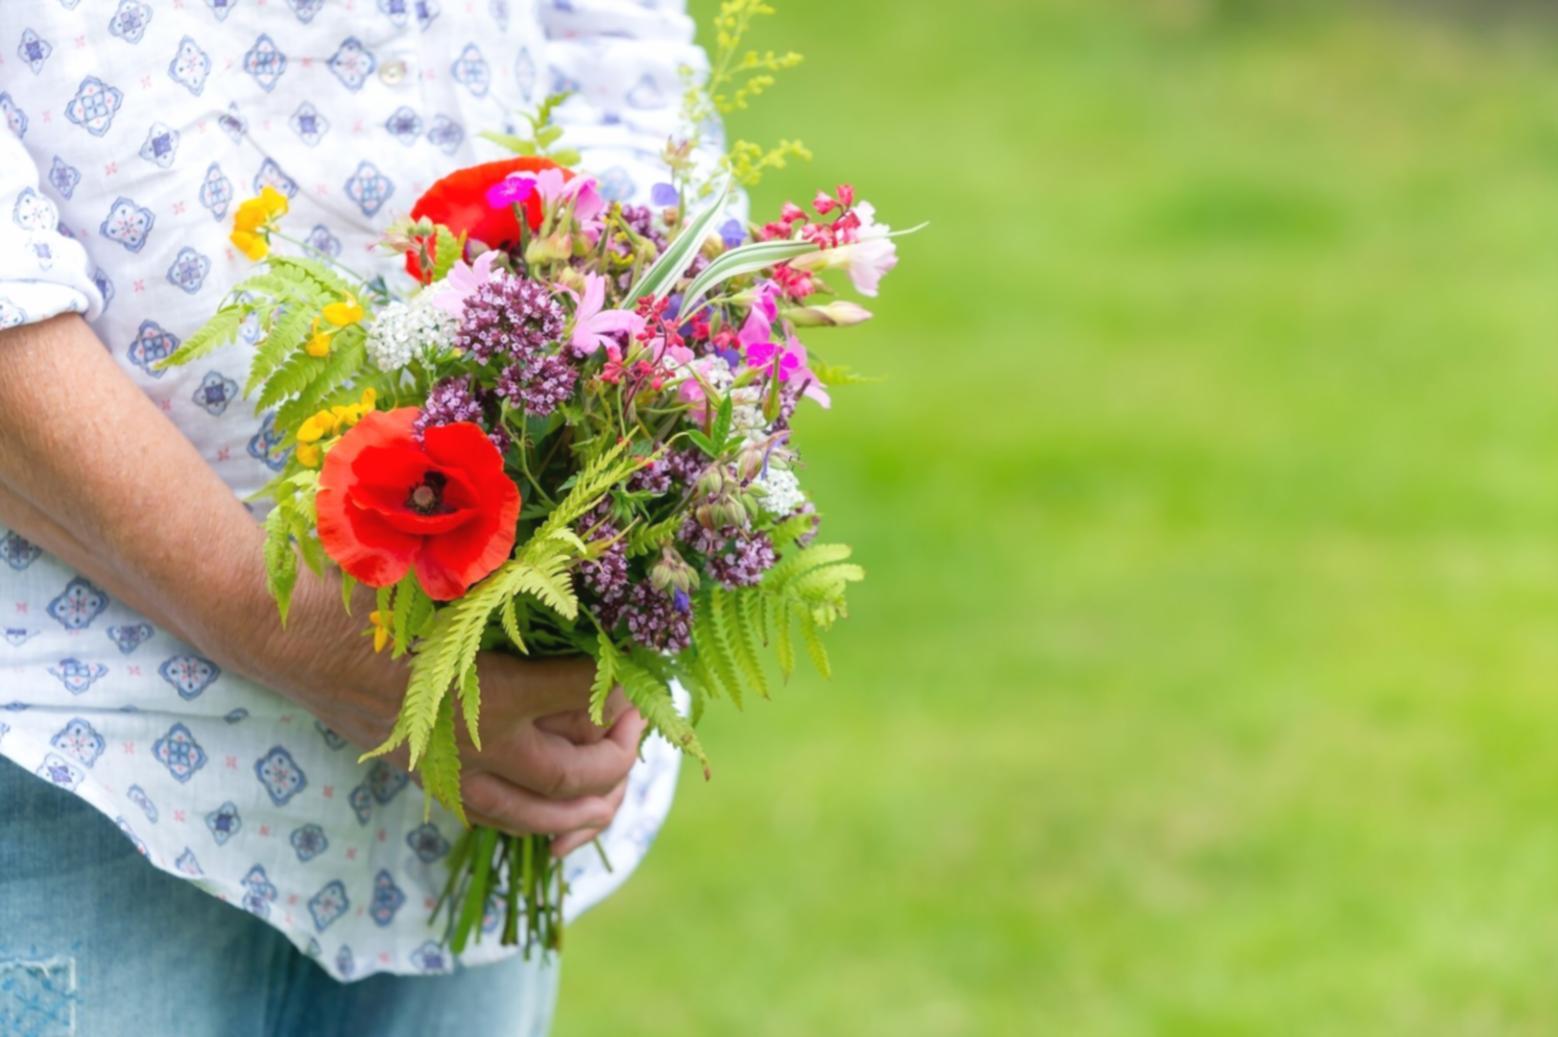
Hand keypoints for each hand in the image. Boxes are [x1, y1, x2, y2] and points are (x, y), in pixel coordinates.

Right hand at [225, 572, 645, 850]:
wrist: (280, 630)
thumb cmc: (360, 583)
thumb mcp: (439, 561)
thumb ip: (507, 564)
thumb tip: (579, 556)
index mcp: (490, 685)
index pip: (586, 690)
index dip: (627, 675)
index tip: (644, 655)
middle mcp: (477, 740)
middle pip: (575, 773)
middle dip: (622, 752)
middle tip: (635, 719)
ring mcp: (448, 766)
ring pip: (536, 813)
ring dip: (587, 807)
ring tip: (616, 789)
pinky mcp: (426, 775)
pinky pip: (491, 816)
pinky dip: (534, 822)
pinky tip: (558, 816)